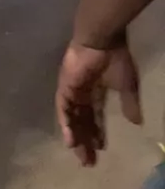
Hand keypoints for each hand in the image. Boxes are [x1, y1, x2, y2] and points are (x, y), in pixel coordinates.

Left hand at [56, 40, 141, 165]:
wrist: (101, 40)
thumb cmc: (115, 59)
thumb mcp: (126, 85)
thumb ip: (129, 103)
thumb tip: (137, 123)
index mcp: (96, 88)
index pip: (94, 114)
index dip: (97, 131)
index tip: (101, 148)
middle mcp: (82, 90)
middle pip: (81, 120)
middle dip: (85, 139)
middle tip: (88, 160)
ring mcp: (71, 88)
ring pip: (71, 117)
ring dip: (75, 136)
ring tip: (79, 154)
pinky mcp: (64, 85)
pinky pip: (62, 109)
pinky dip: (66, 124)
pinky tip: (70, 140)